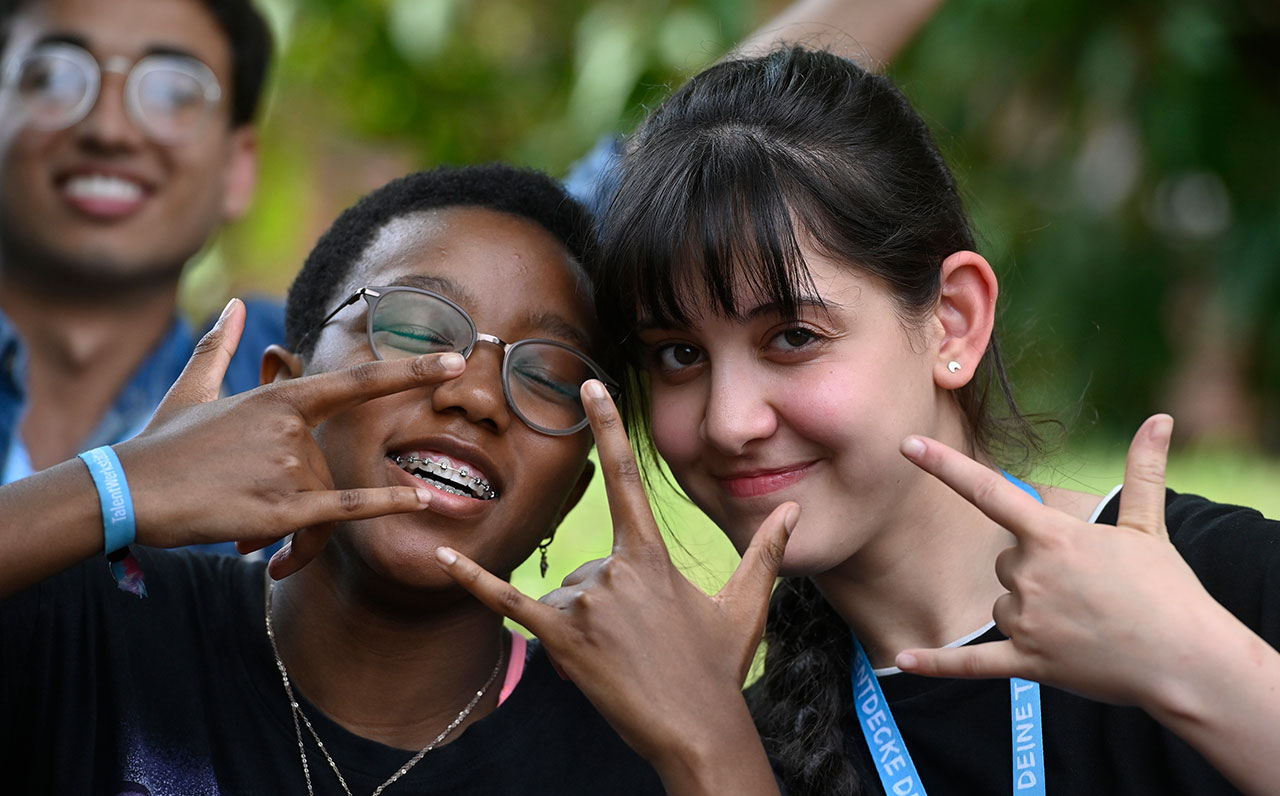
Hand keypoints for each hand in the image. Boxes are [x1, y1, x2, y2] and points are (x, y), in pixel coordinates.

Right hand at [114, 299, 463, 577]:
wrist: (127, 490)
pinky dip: (384, 505)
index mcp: (278, 400)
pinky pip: (343, 508)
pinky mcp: (277, 509)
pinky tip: (420, 500)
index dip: (410, 371)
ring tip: (252, 541)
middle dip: (307, 500)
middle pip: (332, 469)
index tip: (455, 360)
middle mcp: (290, 429)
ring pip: (325, 502)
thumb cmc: (162, 442)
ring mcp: (286, 467)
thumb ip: (222, 346)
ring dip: (299, 533)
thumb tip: (237, 305)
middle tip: (263, 524)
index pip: (357, 383)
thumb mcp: (193, 388)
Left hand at [436, 379, 797, 767]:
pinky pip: (509, 603)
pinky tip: (439, 558)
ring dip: (584, 623)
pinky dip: (474, 581)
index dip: (609, 427)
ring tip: (623, 661)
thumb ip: (764, 551)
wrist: (698, 730)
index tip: (589, 387)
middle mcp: (615, 570)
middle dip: (606, 603)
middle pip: (588, 564)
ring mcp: (586, 604)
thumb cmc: (720, 668)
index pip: (627, 477)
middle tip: (642, 646)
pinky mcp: (561, 637)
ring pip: (567, 593)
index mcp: (653, 555)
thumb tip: (792, 510)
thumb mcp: (746, 604)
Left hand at [895, 414, 1220, 707]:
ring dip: (1029, 609)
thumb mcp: (1148, 527)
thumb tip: (1160, 419)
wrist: (1187, 660)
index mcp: (1052, 536)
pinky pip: (970, 662)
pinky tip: (903, 659)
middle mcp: (1030, 574)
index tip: (907, 444)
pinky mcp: (1027, 661)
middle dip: (1034, 570)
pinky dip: (936, 663)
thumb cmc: (1167, 590)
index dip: (943, 465)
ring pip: (1003, 602)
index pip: (986, 490)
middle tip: (1084, 588)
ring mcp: (1026, 619)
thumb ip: (1143, 471)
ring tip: (1081, 621)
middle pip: (1004, 560)